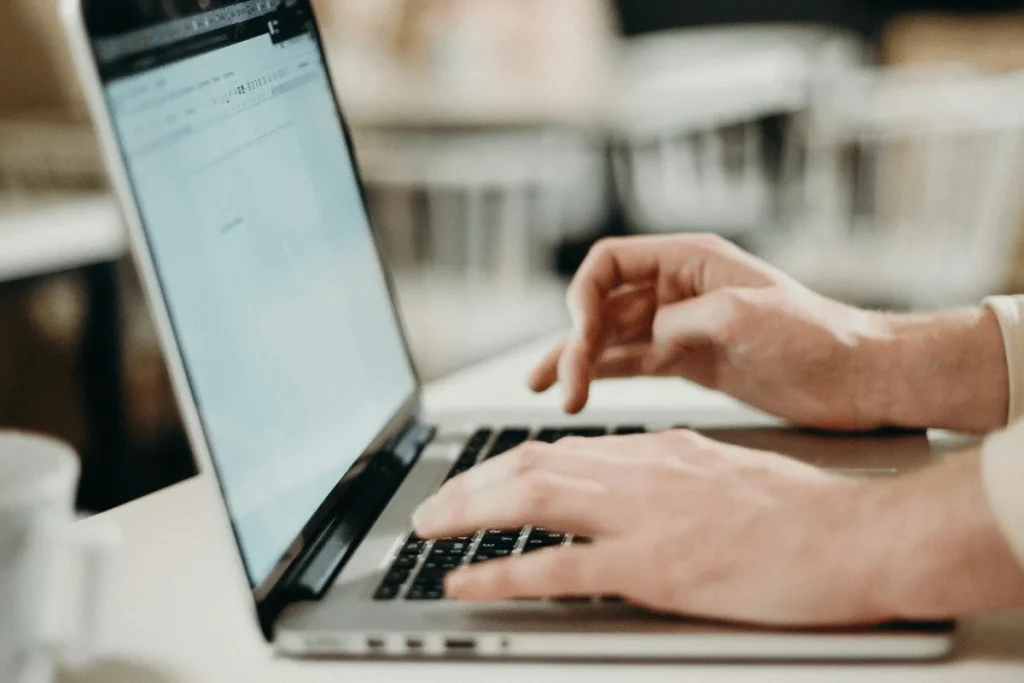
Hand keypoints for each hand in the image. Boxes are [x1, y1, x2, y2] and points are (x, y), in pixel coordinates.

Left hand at [413, 431, 885, 625]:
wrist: (853, 535)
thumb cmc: (803, 512)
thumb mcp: (726, 472)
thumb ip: (673, 475)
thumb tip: (633, 486)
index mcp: (657, 449)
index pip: (562, 449)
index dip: (506, 464)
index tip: (479, 479)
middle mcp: (638, 470)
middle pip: (529, 465)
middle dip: (470, 484)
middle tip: (432, 507)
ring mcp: (641, 516)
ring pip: (529, 499)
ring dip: (467, 512)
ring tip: (428, 529)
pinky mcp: (650, 566)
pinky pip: (556, 568)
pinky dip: (501, 573)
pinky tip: (466, 581)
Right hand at [532, 234, 895, 429]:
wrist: (857, 378)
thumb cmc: (816, 335)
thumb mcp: (744, 315)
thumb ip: (682, 320)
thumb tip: (643, 340)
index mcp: (689, 260)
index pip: (610, 262)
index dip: (583, 293)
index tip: (579, 332)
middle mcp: (677, 289)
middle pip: (603, 304)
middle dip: (577, 340)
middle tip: (565, 384)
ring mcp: (679, 327)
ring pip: (611, 338)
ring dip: (579, 361)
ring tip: (548, 391)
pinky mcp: (687, 361)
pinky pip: (631, 363)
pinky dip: (602, 375)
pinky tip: (577, 390)